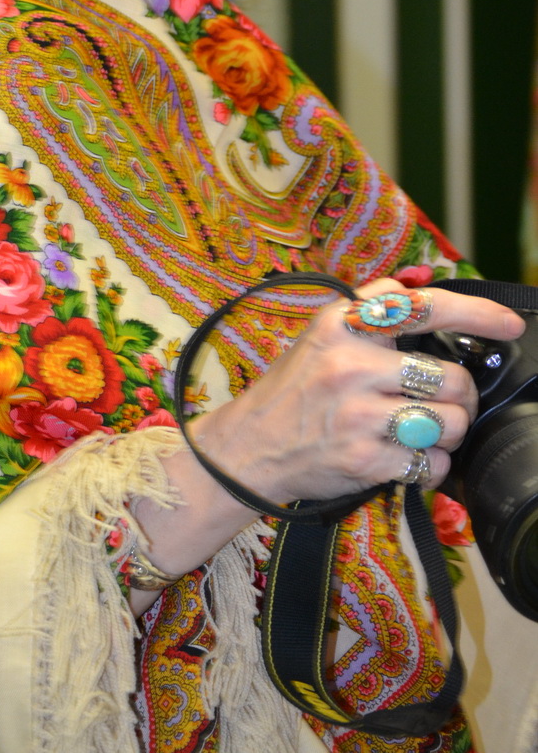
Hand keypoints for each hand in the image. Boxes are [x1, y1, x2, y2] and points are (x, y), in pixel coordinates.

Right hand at [188, 278, 524, 503]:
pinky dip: (431, 465)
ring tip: (424, 430)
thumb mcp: (321, 334)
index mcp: (340, 325)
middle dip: (460, 395)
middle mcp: (349, 365)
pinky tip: (409, 457)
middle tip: (445, 401)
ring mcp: (357, 414)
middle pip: (450, 377)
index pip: (421, 306)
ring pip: (449, 422)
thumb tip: (425, 289)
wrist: (247, 446)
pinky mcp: (364, 459)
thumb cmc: (294, 389)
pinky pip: (431, 463)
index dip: (476, 313)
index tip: (508, 324)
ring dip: (448, 432)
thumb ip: (371, 311)